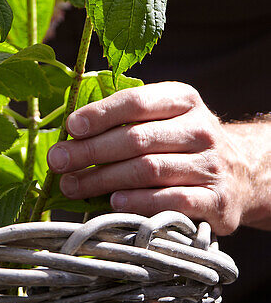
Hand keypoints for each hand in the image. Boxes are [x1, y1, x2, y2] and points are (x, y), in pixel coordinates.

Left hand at [47, 82, 258, 234]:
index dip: (101, 113)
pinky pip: (172, 201)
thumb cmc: (183, 142)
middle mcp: (199, 128)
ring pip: (149, 170)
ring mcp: (210, 165)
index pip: (136, 101)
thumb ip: (126, 118)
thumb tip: (70, 130)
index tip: (71, 126)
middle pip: (136, 138)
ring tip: (73, 185)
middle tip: (58, 161)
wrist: (244, 173)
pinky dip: (139, 202)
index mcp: (182, 99)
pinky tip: (114, 203)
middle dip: (91, 151)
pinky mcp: (217, 201)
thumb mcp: (164, 117)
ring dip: (105, 179)